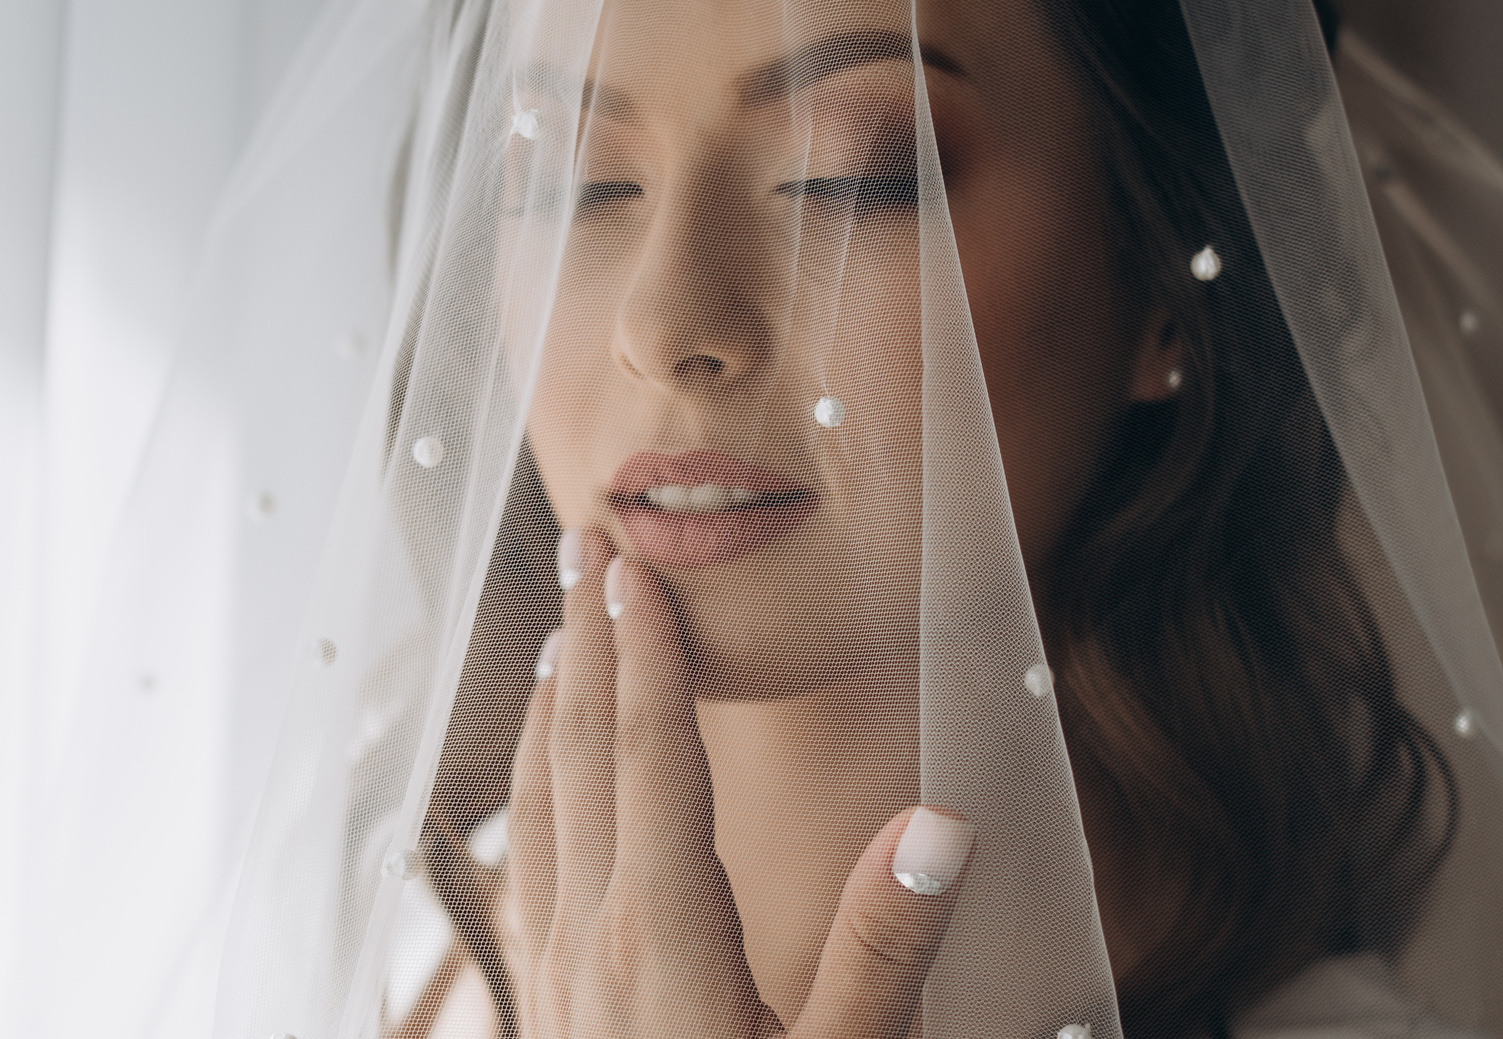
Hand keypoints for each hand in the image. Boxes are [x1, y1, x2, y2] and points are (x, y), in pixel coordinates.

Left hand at [506, 531, 975, 1037]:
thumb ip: (886, 945)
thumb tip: (942, 823)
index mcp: (665, 932)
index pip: (654, 757)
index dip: (649, 653)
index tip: (637, 569)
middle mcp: (591, 934)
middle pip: (580, 753)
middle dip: (587, 639)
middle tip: (584, 547)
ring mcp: (552, 969)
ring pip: (536, 803)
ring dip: (549, 704)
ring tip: (560, 634)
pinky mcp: (539, 1002)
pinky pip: (522, 862)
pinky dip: (530, 788)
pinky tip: (542, 782)